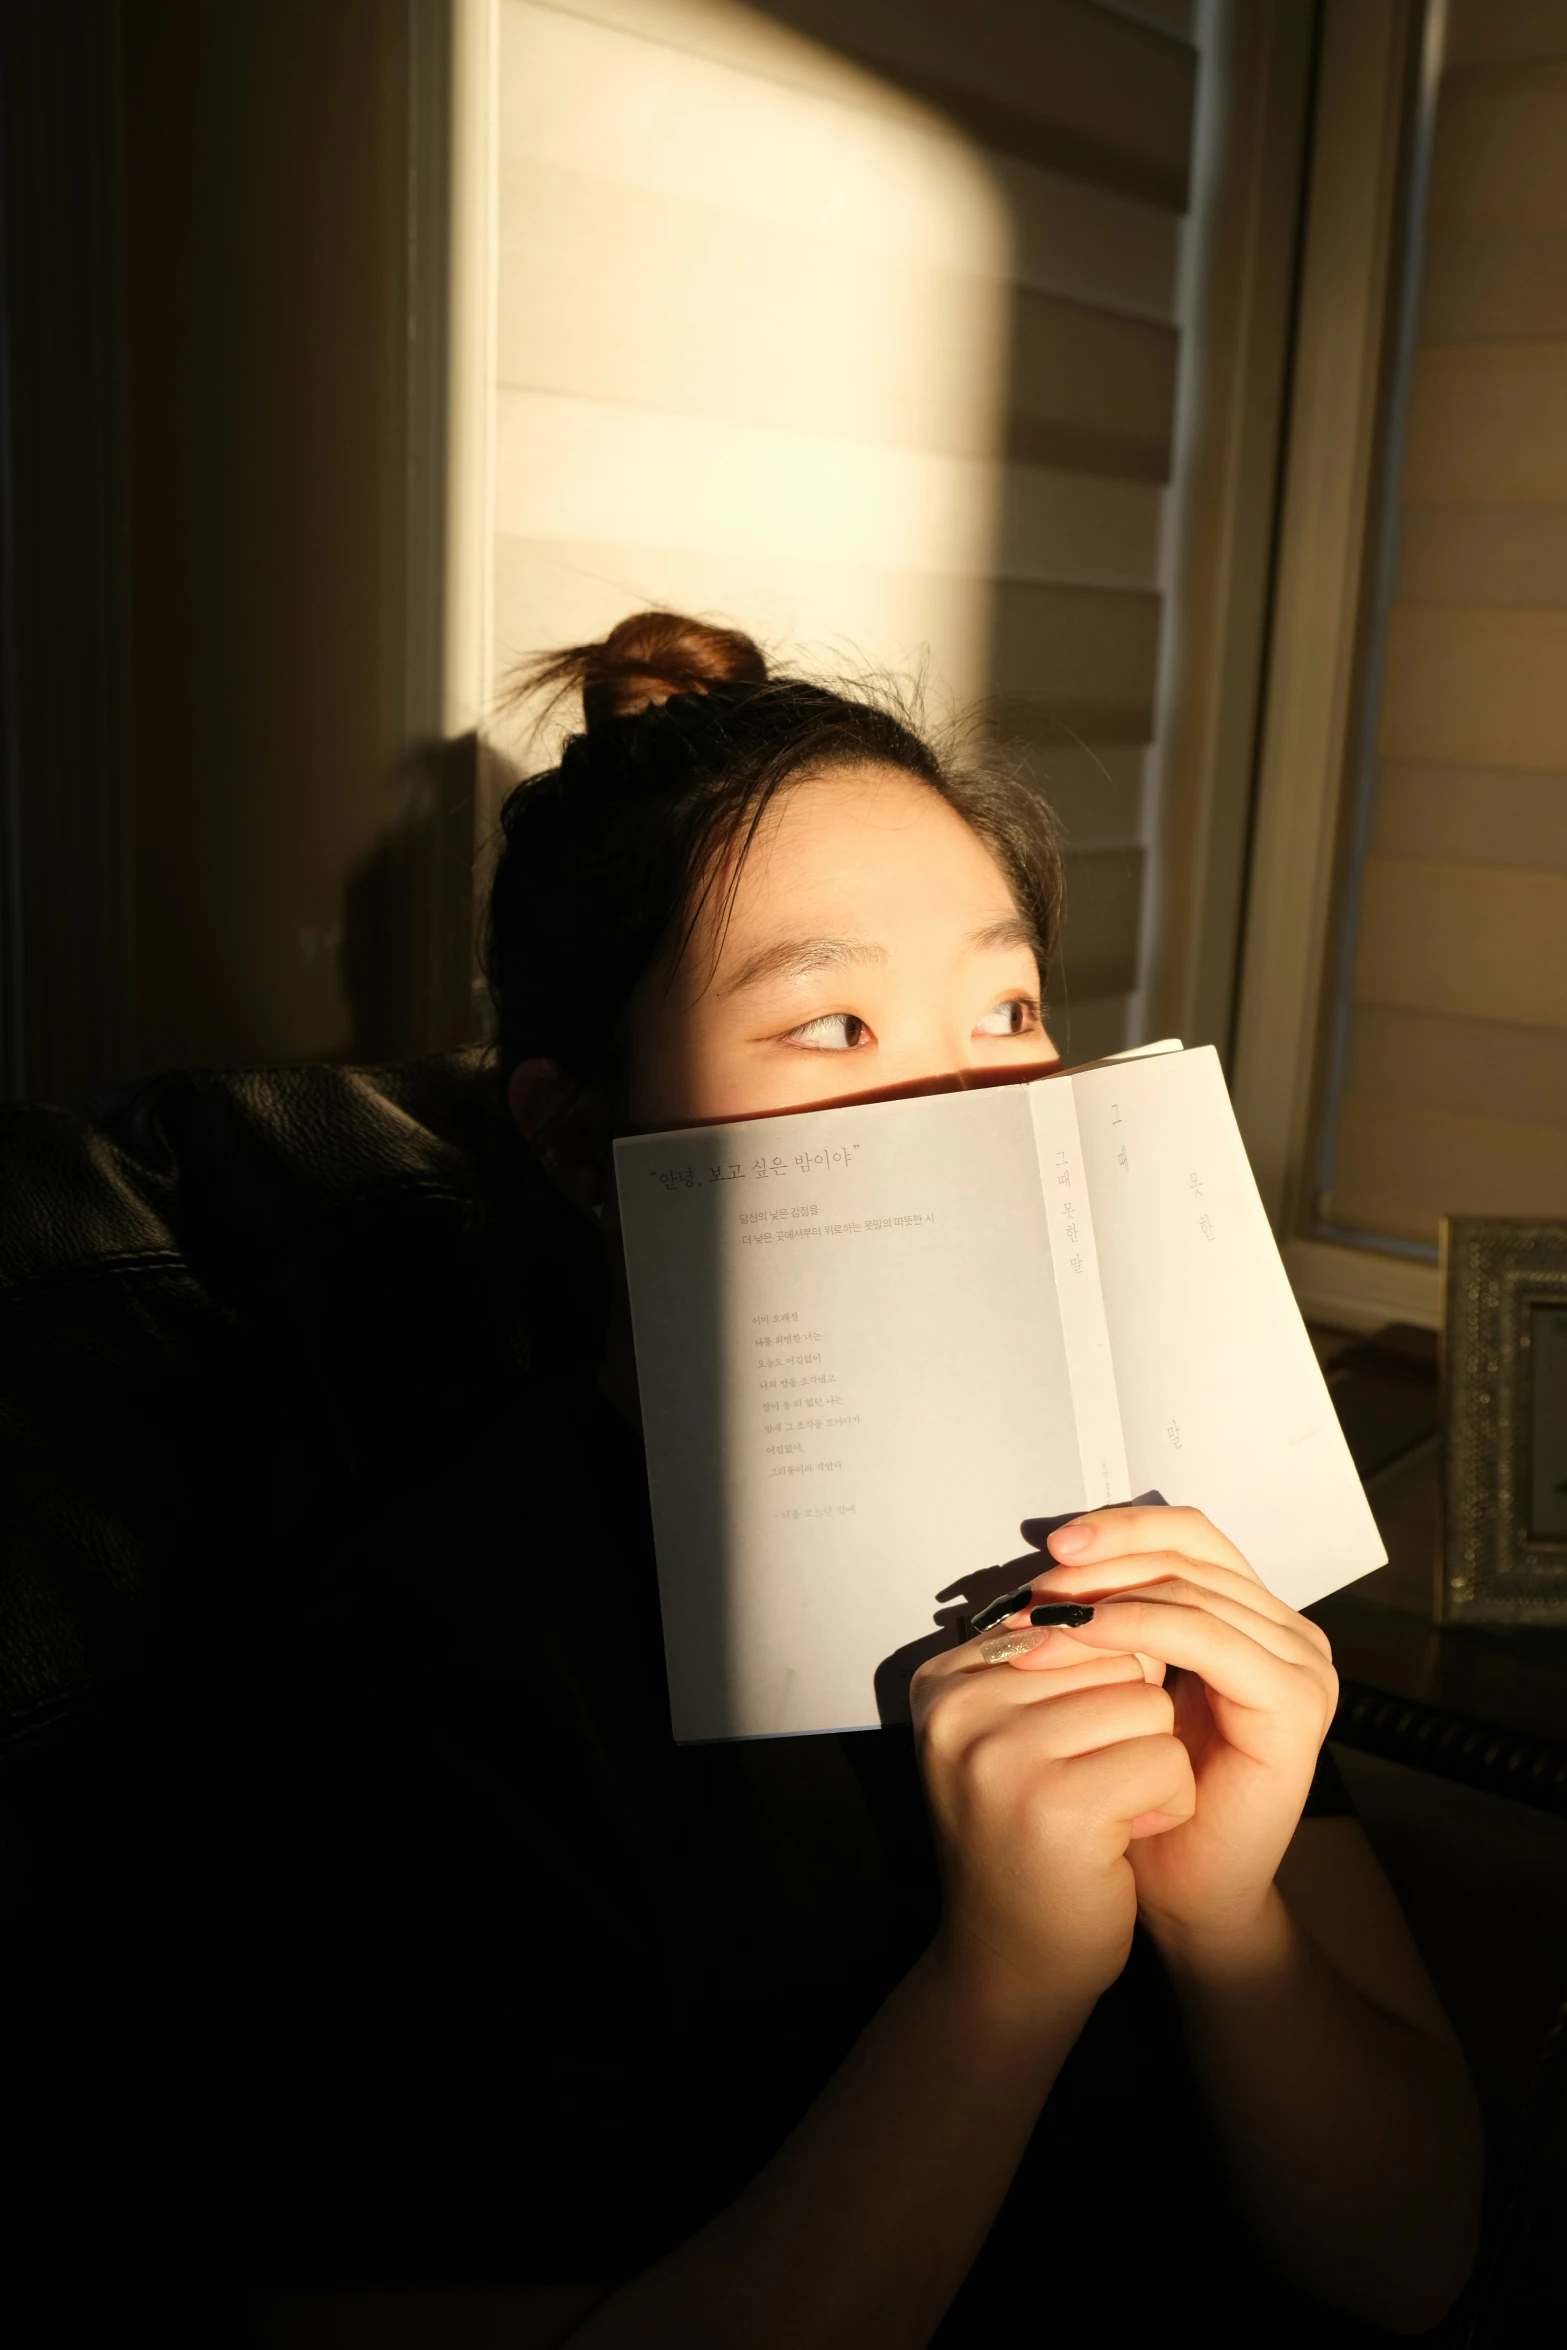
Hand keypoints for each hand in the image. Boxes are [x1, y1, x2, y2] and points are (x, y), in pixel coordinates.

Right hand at [909, 1620, 1194, 2012]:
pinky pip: (1166, 1758)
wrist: (1011, 1964)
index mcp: (942, 1680)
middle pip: (1114, 1657)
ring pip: (1148, 1704)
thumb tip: (1132, 1590)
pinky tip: (1121, 1843)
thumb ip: (1052, 1663)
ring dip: (1154, 1763)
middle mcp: (957, 1708)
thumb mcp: (1015, 1734)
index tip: (1063, 1754)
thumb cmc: (1029, 1840)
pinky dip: (1167, 1802)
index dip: (1101, 1689)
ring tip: (1105, 1813)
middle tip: (1086, 1789)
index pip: (1072, 1623)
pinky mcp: (1056, 1805)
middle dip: (1131, 1722)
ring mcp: (999, 1756)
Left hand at [1006, 1505, 1337, 1957]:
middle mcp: (1284, 1631)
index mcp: (1248, 1617)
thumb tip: (1041, 1569)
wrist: (1182, 1893)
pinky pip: (1207, 1638)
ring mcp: (1298, 1663)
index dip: (1120, 1529)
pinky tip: (1083, 1636)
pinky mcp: (1294, 1700)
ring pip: (1191, 1590)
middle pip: (1189, 1554)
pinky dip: (1138, 1626)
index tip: (1050, 1546)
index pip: (1187, 1536)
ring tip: (1041, 1620)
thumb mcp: (1118, 1688)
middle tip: (1038, 1584)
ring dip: (1105, 1597)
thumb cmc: (1141, 1798)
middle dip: (1105, 1563)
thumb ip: (1107, 1623)